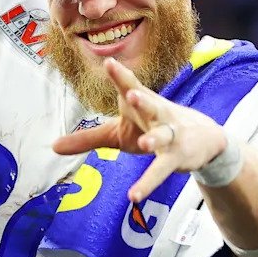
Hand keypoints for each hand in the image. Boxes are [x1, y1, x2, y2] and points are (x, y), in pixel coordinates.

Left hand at [53, 57, 226, 201]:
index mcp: (140, 103)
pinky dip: (147, 182)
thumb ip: (87, 138)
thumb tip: (53, 146)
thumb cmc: (151, 129)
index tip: (109, 62)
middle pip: (149, 103)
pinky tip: (134, 195)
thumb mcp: (117, 134)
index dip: (119, 74)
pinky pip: (160, 170)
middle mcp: (156, 114)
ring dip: (154, 138)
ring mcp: (169, 135)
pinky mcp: (175, 157)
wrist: (204, 140)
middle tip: (130, 93)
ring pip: (162, 135)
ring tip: (144, 143)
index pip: (129, 85)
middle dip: (141, 98)